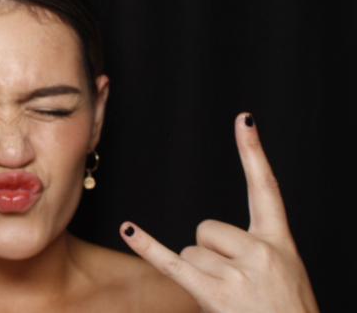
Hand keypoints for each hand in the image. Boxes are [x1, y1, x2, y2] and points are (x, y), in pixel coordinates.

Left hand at [121, 113, 318, 312]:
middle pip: (206, 229)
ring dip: (201, 276)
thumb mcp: (284, 274)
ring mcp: (240, 273)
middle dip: (210, 255)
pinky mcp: (217, 294)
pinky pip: (173, 264)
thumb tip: (205, 241)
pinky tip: (129, 229)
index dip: (253, 153)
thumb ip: (255, 250)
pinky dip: (149, 247)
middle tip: (236, 284)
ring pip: (192, 252)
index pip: (266, 188)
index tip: (244, 120)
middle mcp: (261, 251)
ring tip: (230, 300)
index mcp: (279, 242)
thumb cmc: (284, 312)